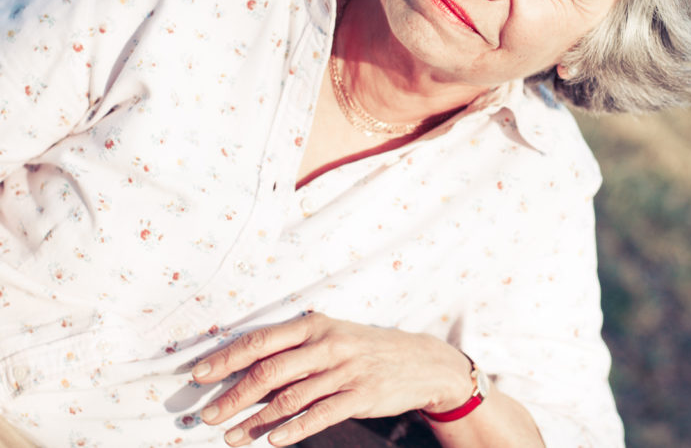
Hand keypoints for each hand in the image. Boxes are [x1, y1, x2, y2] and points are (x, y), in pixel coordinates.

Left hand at [192, 312, 472, 446]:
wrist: (421, 361)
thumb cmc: (366, 350)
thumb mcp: (333, 338)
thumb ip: (294, 351)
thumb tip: (245, 371)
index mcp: (315, 325)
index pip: (261, 341)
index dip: (227, 358)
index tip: (198, 375)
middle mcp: (328, 344)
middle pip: (269, 371)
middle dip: (233, 395)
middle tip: (208, 415)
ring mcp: (346, 370)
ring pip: (290, 398)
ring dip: (255, 420)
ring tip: (232, 436)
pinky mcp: (361, 395)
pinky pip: (320, 414)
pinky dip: (293, 429)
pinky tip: (273, 440)